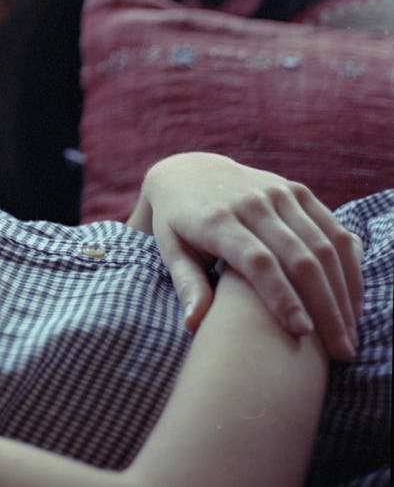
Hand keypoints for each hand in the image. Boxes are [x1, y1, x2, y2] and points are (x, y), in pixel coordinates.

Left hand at [128, 152, 363, 360]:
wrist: (187, 172)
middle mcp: (252, 203)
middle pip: (300, 258)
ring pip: (324, 245)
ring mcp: (278, 193)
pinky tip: (352, 300)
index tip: (301, 332)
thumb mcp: (170, 250)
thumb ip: (186, 285)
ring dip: (344, 291)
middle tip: (341, 349)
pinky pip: (333, 228)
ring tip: (349, 332)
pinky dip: (349, 265)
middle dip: (325, 306)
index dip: (283, 297)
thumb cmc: (176, 223)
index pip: (258, 261)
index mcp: (217, 220)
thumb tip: (193, 325)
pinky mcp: (297, 190)